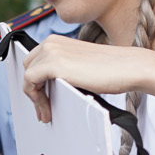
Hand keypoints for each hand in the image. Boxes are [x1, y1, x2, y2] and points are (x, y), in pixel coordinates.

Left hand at [20, 36, 154, 122]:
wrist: (127, 67)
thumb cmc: (110, 70)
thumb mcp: (78, 67)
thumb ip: (62, 71)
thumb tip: (47, 89)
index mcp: (56, 41)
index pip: (33, 62)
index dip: (35, 84)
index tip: (41, 101)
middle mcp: (51, 42)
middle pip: (28, 69)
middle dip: (34, 91)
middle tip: (43, 110)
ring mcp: (51, 51)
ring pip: (28, 77)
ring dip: (35, 98)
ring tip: (46, 113)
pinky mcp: (53, 64)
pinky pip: (30, 82)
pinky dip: (36, 98)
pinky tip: (47, 108)